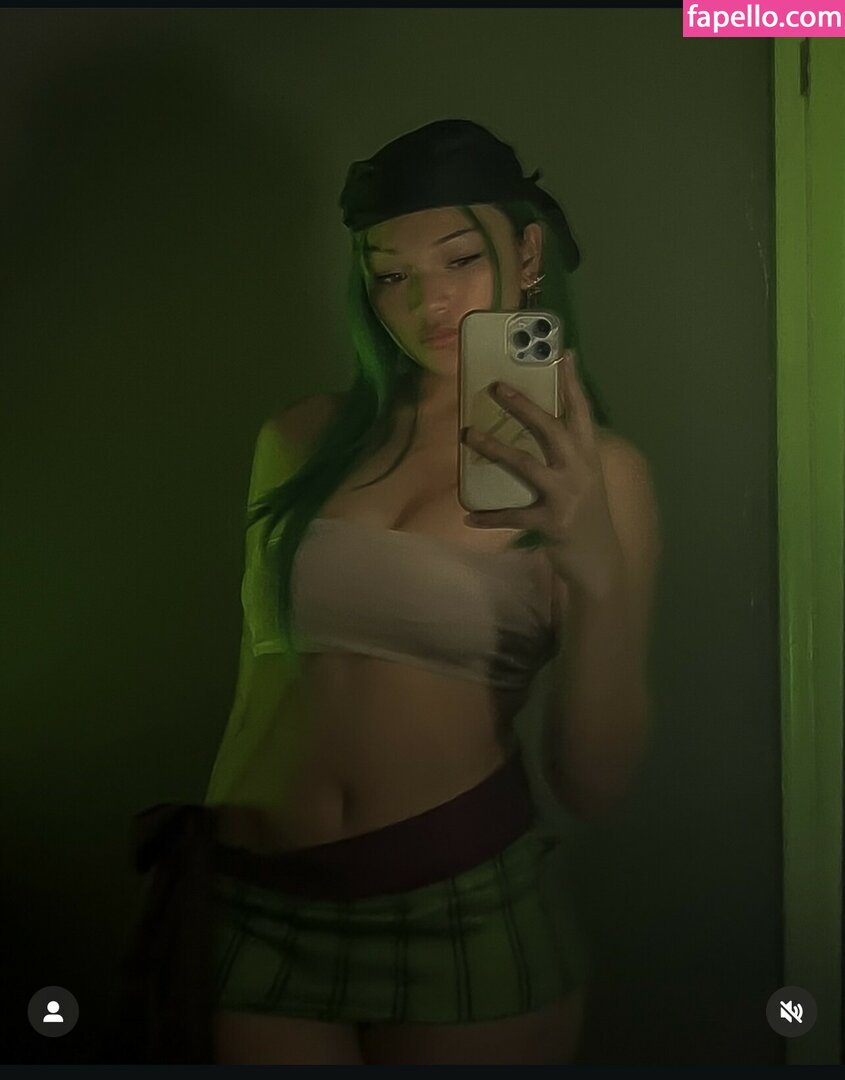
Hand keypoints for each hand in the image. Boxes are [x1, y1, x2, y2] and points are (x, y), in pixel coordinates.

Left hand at [462, 351, 624, 598]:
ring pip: (526, 465)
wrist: (600, 560)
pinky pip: (514, 516)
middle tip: (496, 386)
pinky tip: (469, 516)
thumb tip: (542, 425)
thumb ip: (569, 453)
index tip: (563, 353)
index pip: (582, 411)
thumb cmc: (587, 513)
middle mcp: (580, 470)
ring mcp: (566, 496)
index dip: (572, 382)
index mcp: (588, 455)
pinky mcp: (552, 522)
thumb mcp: (586, 478)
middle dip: (523, 406)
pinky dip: (490, 517)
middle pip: (550, 429)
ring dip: (494, 448)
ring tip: (468, 435)